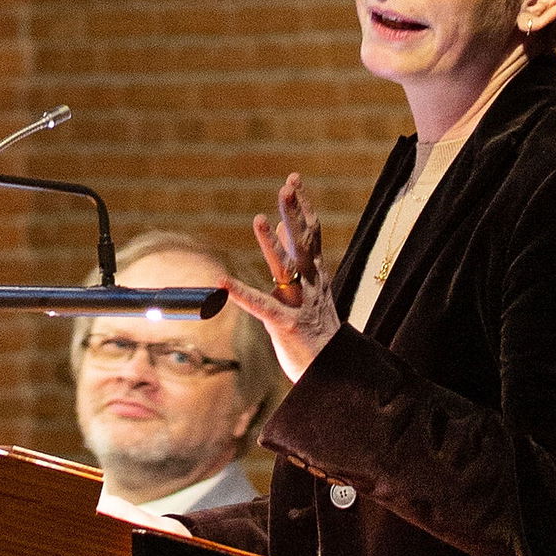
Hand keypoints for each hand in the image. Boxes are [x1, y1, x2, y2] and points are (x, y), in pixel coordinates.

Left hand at [220, 173, 340, 383]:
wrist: (335, 374)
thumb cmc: (317, 332)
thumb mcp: (311, 292)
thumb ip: (299, 261)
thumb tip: (286, 228)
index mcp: (316, 278)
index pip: (312, 235)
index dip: (303, 207)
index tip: (294, 180)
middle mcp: (311, 286)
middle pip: (304, 242)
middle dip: (296, 213)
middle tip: (288, 185)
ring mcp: (299, 305)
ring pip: (286, 269)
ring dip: (272, 244)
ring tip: (259, 220)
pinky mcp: (285, 326)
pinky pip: (260, 306)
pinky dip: (240, 293)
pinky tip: (221, 282)